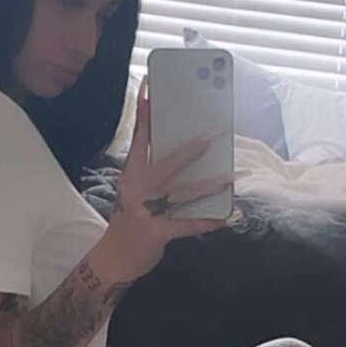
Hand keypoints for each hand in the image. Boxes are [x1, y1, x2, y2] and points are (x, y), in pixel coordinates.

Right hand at [103, 81, 228, 280]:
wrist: (114, 258)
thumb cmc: (131, 219)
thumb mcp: (136, 189)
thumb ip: (154, 169)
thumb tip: (186, 147)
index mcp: (132, 173)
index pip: (139, 138)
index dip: (144, 112)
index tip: (149, 88)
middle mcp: (138, 188)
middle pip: (164, 163)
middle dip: (189, 150)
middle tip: (211, 136)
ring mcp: (147, 211)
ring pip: (182, 194)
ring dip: (209, 185)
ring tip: (231, 177)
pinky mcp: (157, 232)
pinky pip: (189, 225)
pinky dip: (210, 221)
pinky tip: (229, 217)